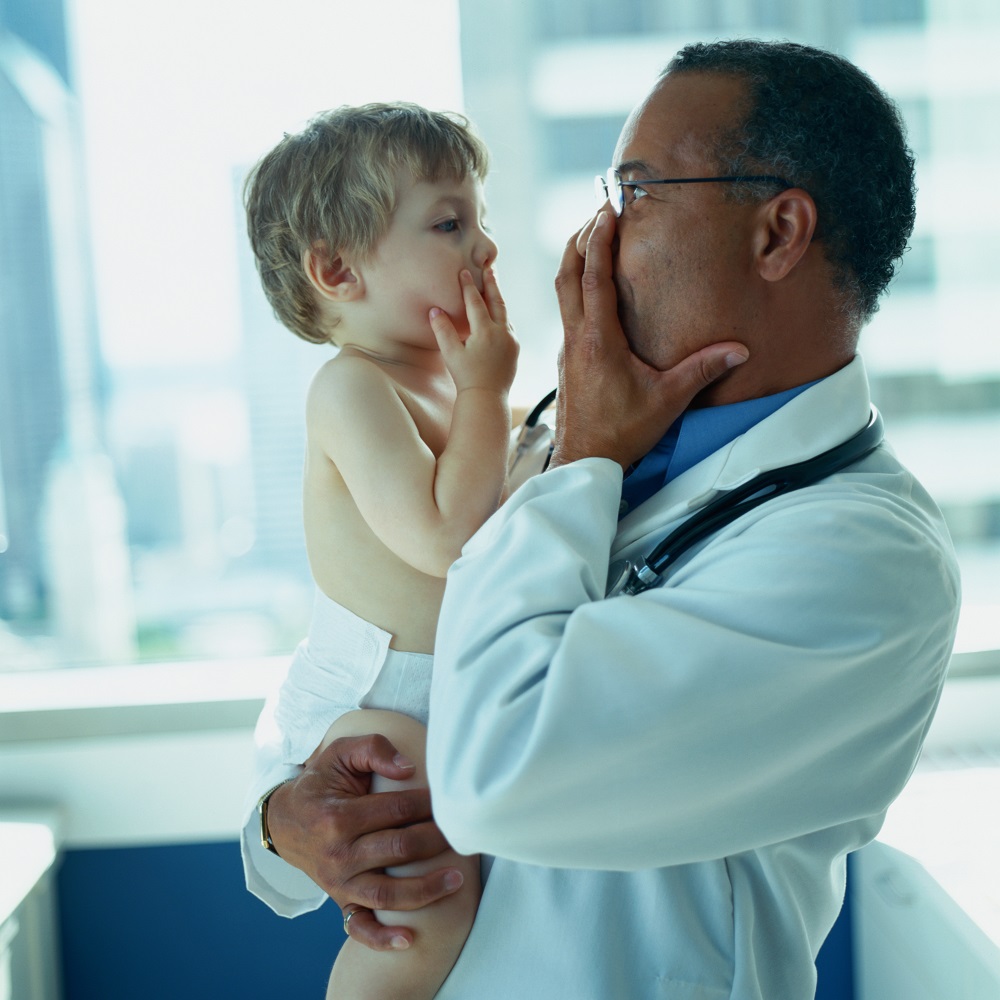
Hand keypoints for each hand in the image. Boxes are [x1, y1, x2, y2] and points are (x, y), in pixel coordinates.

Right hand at [266, 733, 463, 950]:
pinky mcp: (340, 900)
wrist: (286, 819)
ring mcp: (339, 882)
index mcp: (339, 817)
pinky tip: (408, 939)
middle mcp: (338, 854)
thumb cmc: (323, 782)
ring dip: (425, 890)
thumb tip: (409, 768)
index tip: (448, 799)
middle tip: (463, 832)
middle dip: (436, 840)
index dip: (428, 804)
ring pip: (387, 893)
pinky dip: (382, 938)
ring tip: (457, 879)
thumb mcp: (341, 752)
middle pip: (399, 849)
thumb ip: (375, 750)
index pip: (397, 810)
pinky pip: (359, 926)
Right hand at [430, 267, 518, 394]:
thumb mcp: (451, 353)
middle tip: (489, 269)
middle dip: (491, 284)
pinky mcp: (515, 349)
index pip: (475, 302)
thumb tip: (435, 309)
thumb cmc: (466, 377)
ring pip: (504, 314)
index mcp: (485, 331)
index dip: (468, 286)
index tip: (465, 271)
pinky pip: (508, 327)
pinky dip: (502, 317)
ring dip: (498, 300)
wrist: (487, 398)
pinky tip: (497, 316)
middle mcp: (502, 333)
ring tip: (493, 288)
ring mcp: (511, 341)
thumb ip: (443, 330)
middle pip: (497, 302)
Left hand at [552, 210, 748, 469]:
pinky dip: (575, 288)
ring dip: (574, 261)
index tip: (607, 210)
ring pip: (562, 293)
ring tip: (590, 238)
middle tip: (597, 212)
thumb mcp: (668, 400)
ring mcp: (567, 349)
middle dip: (580, 238)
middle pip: (568, 275)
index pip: (594, 277)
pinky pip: (566, 312)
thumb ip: (702, 370)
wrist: (585, 459)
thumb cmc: (622, 432)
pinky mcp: (567, 360)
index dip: (600, 240)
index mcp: (599, 340)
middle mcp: (577, 338)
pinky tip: (590, 290)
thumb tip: (739, 350)